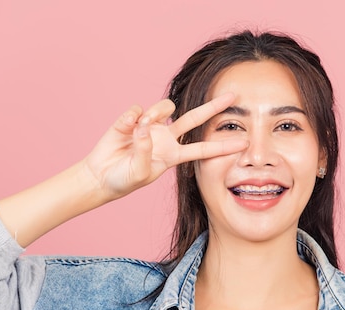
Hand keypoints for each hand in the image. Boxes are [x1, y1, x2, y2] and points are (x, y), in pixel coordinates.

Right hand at [83, 93, 246, 200]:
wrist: (100, 177)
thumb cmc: (124, 180)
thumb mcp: (140, 173)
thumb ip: (145, 151)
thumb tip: (145, 127)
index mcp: (173, 155)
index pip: (203, 149)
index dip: (223, 145)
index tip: (244, 142)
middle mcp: (166, 138)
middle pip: (195, 118)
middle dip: (214, 107)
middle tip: (233, 95)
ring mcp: (150, 126)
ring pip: (165, 107)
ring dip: (155, 114)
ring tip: (139, 129)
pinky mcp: (132, 119)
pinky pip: (137, 109)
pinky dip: (132, 118)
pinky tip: (125, 128)